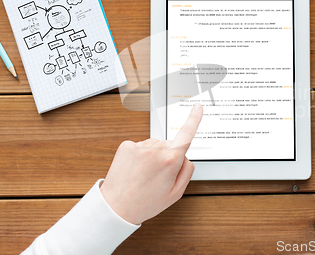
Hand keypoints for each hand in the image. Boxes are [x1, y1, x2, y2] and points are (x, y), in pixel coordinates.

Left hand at [100, 104, 202, 224]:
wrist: (116, 208)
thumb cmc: (146, 203)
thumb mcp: (176, 193)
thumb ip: (187, 171)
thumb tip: (185, 156)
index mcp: (171, 160)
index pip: (187, 134)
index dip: (194, 119)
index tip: (198, 107)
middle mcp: (156, 149)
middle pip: (169, 145)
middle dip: (167, 157)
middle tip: (157, 177)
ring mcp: (140, 146)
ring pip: (154, 145)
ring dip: (153, 156)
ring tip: (144, 175)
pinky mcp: (126, 146)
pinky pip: (140, 146)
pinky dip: (139, 156)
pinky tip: (135, 170)